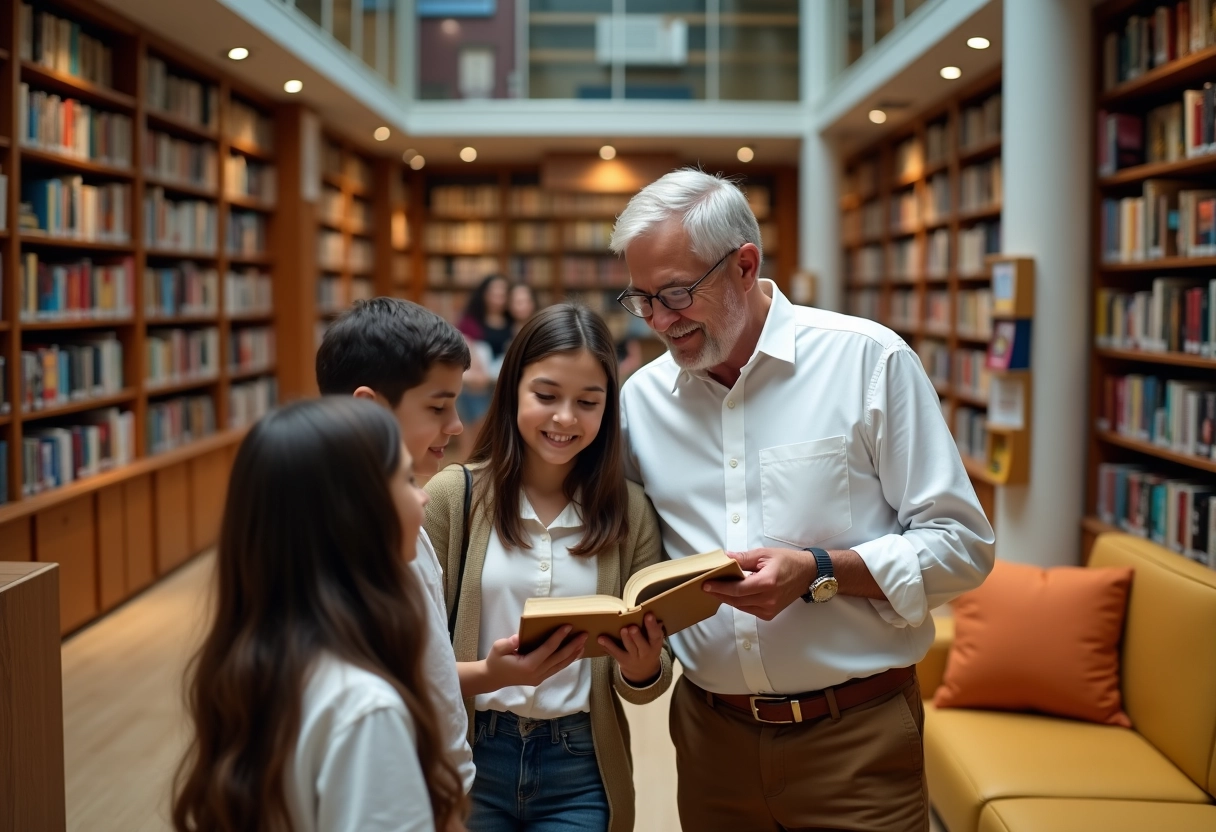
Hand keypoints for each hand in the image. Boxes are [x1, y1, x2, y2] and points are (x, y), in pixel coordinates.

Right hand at [484, 627, 586, 688]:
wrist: (493, 678)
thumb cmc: (496, 661)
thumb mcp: (498, 648)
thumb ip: (508, 643)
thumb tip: (519, 637)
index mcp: (528, 665)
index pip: (548, 649)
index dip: (559, 637)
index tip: (568, 626)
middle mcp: (537, 673)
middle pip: (559, 658)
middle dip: (573, 646)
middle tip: (584, 634)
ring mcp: (540, 677)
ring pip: (561, 665)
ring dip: (573, 654)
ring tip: (584, 644)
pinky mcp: (540, 678)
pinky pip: (557, 669)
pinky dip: (567, 661)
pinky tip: (574, 654)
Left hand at [598, 613, 664, 684]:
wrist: (644, 671)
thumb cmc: (648, 648)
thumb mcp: (654, 641)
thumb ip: (653, 629)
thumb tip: (652, 613)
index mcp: (655, 644)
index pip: (656, 635)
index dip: (652, 626)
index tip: (649, 615)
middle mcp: (645, 652)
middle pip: (642, 644)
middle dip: (637, 636)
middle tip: (632, 627)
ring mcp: (633, 657)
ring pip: (629, 648)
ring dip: (625, 639)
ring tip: (622, 630)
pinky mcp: (622, 660)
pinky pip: (615, 653)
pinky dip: (607, 645)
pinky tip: (601, 638)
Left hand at [702, 547, 816, 620]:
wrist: (807, 574)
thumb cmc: (787, 561)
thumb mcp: (764, 554)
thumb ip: (743, 558)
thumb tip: (724, 557)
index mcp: (767, 583)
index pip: (737, 589)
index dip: (719, 588)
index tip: (706, 584)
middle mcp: (768, 599)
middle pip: (736, 599)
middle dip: (719, 593)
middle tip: (706, 586)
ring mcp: (770, 609)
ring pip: (741, 606)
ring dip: (727, 598)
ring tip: (716, 589)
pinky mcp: (770, 614)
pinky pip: (748, 609)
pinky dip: (739, 602)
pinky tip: (732, 594)